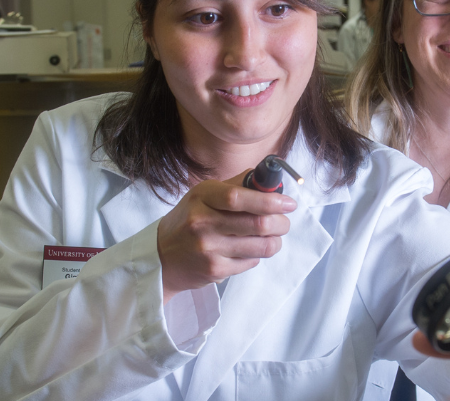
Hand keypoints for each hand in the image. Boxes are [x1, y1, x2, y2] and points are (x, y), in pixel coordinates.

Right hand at [157, 170, 295, 302]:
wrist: (161, 257)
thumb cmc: (190, 220)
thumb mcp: (204, 195)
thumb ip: (236, 185)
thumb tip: (270, 179)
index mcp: (202, 197)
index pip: (239, 197)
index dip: (269, 200)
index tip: (288, 203)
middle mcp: (202, 222)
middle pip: (257, 223)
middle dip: (281, 223)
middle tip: (285, 222)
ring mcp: (208, 249)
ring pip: (261, 246)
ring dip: (274, 241)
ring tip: (272, 237)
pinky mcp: (214, 270)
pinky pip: (251, 262)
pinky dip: (257, 255)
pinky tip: (248, 250)